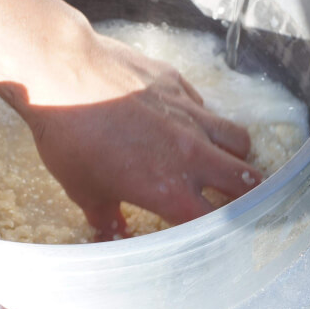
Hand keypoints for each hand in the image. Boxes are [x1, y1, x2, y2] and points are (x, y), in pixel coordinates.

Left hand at [0, 30, 263, 240]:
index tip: (221, 236)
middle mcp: (191, 154)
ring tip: (223, 161)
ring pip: (238, 140)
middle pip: (246, 180)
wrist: (62, 72)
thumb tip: (112, 236)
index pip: (216, 222)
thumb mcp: (83, 189)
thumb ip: (105, 218)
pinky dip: (205, 121)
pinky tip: (184, 123)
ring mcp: (190, 115)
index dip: (222, 233)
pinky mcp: (180, 85)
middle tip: (238, 200)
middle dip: (247, 194)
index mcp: (170, 190)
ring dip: (235, 156)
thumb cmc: (69, 138)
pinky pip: (206, 108)